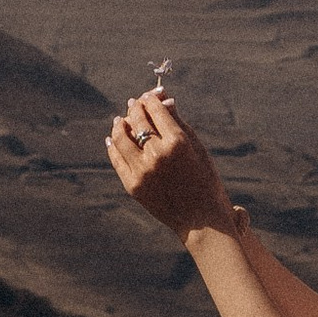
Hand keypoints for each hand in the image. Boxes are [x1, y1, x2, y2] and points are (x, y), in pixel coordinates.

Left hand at [105, 89, 241, 241]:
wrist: (201, 220)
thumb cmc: (204, 180)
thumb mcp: (197, 148)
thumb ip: (178, 122)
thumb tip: (163, 100)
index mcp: (177, 142)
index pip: (156, 110)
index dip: (151, 99)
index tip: (150, 96)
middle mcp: (157, 155)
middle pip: (137, 119)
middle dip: (136, 107)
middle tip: (135, 103)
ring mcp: (142, 171)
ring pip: (121, 136)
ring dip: (120, 123)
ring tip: (122, 119)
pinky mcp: (133, 186)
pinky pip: (117, 159)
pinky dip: (113, 145)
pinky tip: (114, 138)